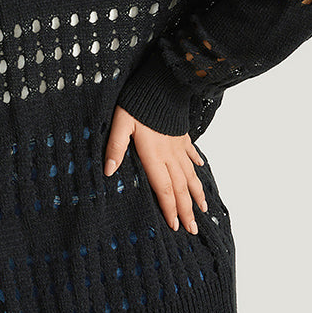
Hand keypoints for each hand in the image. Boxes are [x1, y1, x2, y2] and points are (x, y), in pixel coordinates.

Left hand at [104, 104, 206, 233]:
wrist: (162, 83)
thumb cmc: (138, 102)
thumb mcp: (120, 123)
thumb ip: (115, 147)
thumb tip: (108, 171)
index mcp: (154, 156)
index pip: (163, 189)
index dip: (169, 209)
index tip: (175, 226)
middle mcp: (170, 155)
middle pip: (180, 188)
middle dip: (187, 210)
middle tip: (192, 229)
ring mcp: (178, 145)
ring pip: (190, 175)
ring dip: (196, 193)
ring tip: (204, 209)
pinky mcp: (182, 134)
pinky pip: (191, 152)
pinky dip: (197, 164)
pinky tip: (201, 169)